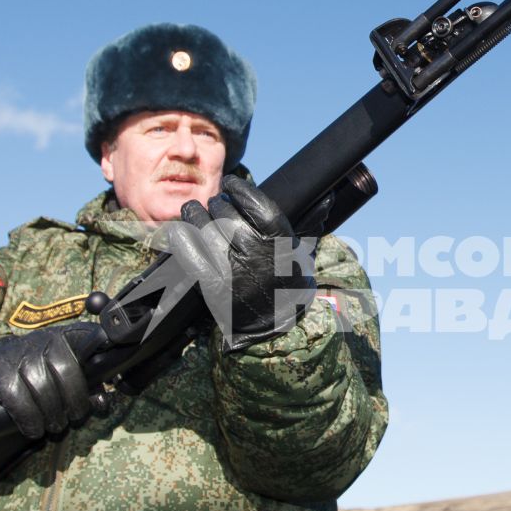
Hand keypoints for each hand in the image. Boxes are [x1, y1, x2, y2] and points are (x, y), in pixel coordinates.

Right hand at [0, 323, 104, 439]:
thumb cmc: (35, 374)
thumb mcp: (61, 372)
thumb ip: (86, 384)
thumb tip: (102, 402)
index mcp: (65, 337)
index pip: (88, 336)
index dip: (103, 342)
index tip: (112, 355)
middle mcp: (42, 340)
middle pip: (65, 369)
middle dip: (73, 400)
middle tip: (74, 417)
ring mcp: (17, 355)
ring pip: (42, 386)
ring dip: (52, 414)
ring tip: (55, 426)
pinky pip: (18, 399)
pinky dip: (29, 419)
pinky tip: (34, 429)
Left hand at [169, 175, 315, 350]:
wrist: (272, 327)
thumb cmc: (287, 284)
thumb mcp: (303, 254)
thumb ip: (311, 223)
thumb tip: (328, 196)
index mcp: (280, 243)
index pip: (256, 203)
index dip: (240, 189)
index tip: (232, 183)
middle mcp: (256, 253)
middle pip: (226, 212)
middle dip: (218, 203)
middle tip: (216, 203)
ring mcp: (231, 269)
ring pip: (203, 226)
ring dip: (196, 214)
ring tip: (195, 211)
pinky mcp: (211, 285)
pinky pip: (188, 251)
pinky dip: (182, 236)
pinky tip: (182, 229)